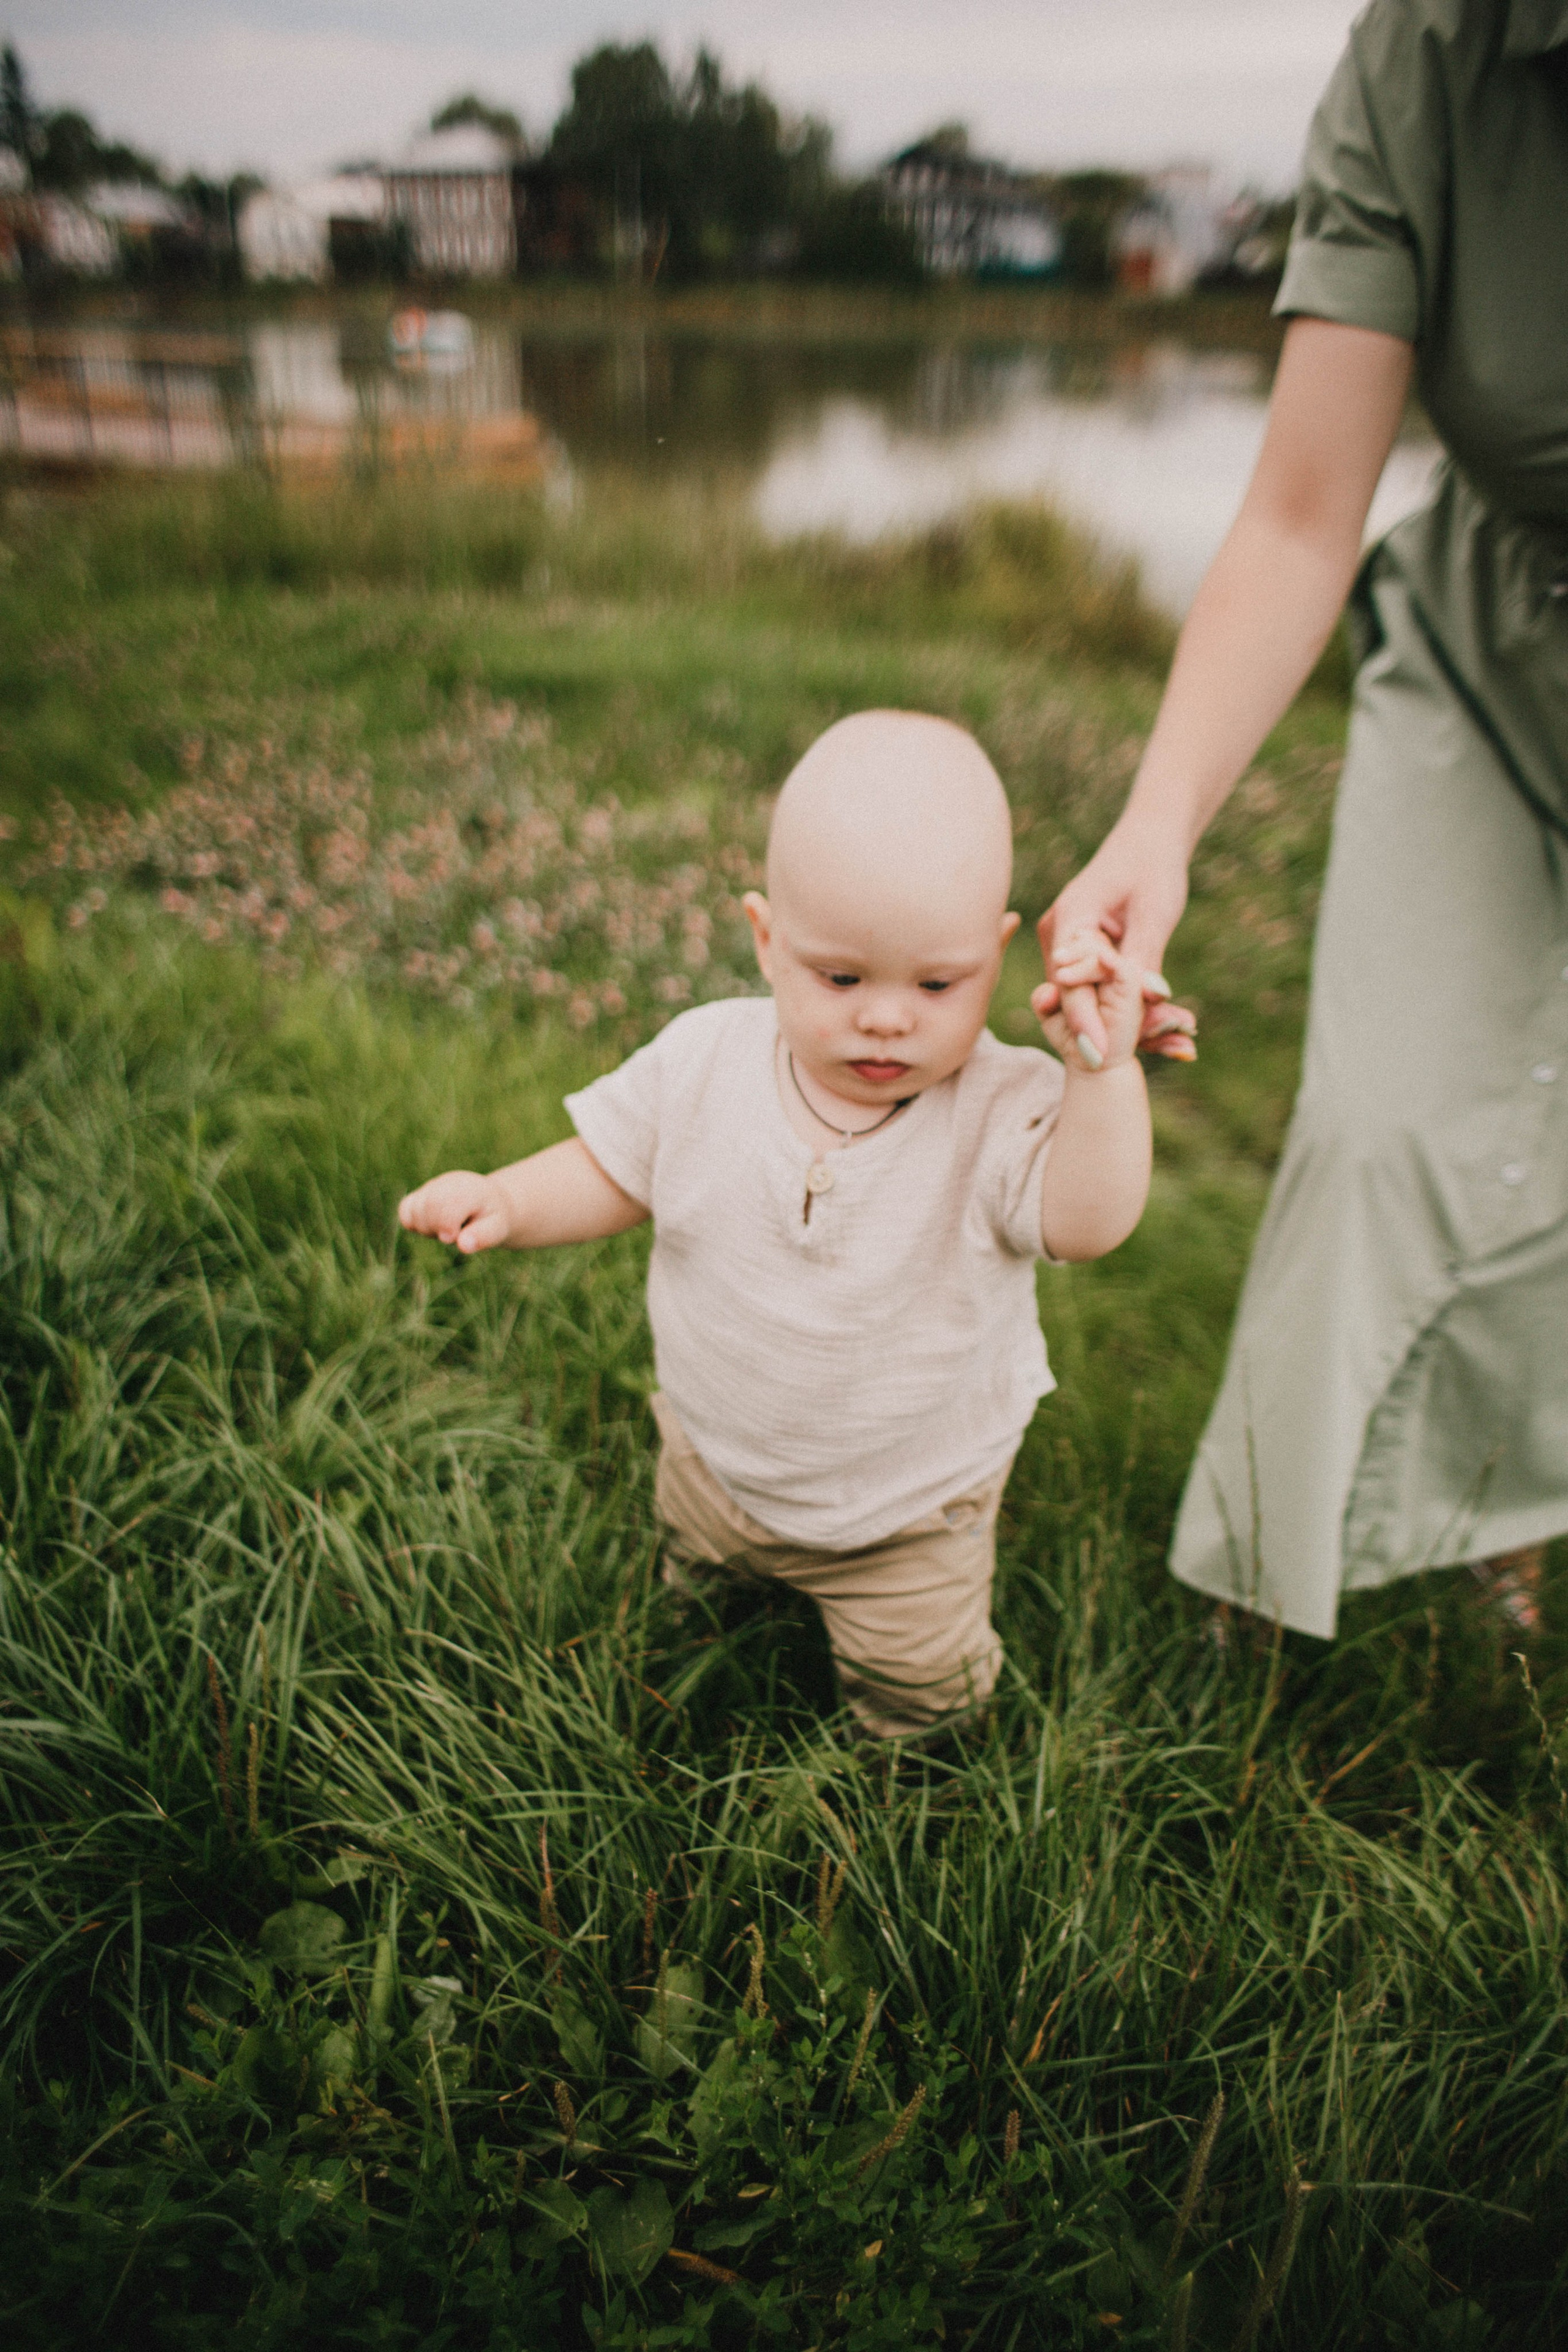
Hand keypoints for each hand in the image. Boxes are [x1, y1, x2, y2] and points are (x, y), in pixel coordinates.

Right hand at [398, 1169, 511, 1253]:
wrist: (486, 1203)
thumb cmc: (492, 1218)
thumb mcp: (497, 1228)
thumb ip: (483, 1237)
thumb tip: (463, 1245)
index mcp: (469, 1189)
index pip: (448, 1206)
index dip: (446, 1225)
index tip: (451, 1236)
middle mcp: (448, 1183)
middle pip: (428, 1208)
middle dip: (437, 1228)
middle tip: (453, 1233)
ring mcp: (432, 1187)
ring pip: (414, 1211)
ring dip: (427, 1228)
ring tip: (448, 1227)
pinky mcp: (420, 1195)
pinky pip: (405, 1211)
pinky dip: (414, 1223)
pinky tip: (432, 1224)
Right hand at [1037, 819, 1191, 1064]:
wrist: (1151, 841)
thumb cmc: (1152, 866)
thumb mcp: (1154, 912)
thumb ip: (1146, 957)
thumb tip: (1151, 999)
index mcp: (1070, 920)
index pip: (1070, 982)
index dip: (1086, 1022)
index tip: (1102, 1056)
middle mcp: (1062, 937)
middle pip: (1082, 998)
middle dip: (1122, 1029)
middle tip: (1174, 1051)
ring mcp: (1070, 948)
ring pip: (1096, 999)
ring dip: (1137, 1024)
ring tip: (1184, 1046)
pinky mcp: (1086, 957)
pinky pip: (1105, 990)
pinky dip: (1135, 1009)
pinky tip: (1174, 1030)